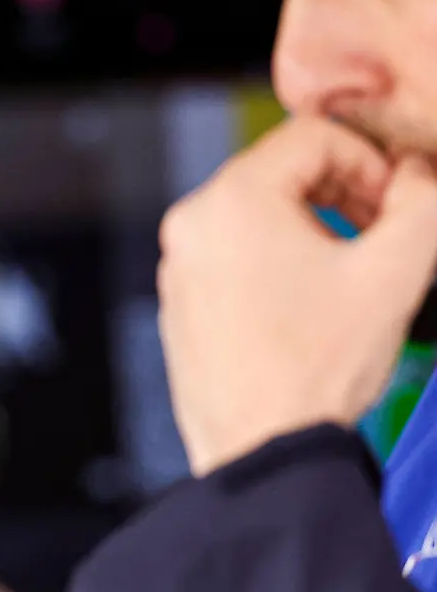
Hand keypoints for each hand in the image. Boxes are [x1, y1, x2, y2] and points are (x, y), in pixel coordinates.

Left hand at [158, 116, 436, 476]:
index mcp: (232, 201)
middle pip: (281, 174)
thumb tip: (421, 172)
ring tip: (350, 279)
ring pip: (258, 219)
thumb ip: (420, 204)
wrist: (262, 454)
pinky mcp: (180, 307)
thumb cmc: (314, 372)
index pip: (312, 137)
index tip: (398, 203)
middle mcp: (192, 227)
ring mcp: (179, 269)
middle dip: (343, 195)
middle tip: (383, 236)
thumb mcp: (393, 275)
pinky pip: (234, 261)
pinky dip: (277, 268)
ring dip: (313, 232)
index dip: (370, 161)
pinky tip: (310, 311)